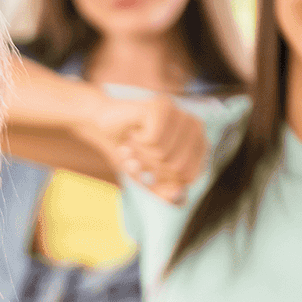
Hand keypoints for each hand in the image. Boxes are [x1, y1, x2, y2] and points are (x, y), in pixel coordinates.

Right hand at [83, 94, 206, 202]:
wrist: (103, 126)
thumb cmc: (129, 150)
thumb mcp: (147, 177)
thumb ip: (163, 191)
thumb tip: (176, 194)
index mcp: (198, 142)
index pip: (190, 175)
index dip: (166, 181)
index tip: (151, 171)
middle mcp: (193, 124)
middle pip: (178, 167)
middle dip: (151, 168)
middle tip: (139, 156)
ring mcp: (178, 113)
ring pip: (164, 154)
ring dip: (141, 154)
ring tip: (135, 144)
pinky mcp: (160, 106)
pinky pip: (153, 140)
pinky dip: (137, 141)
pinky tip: (133, 132)